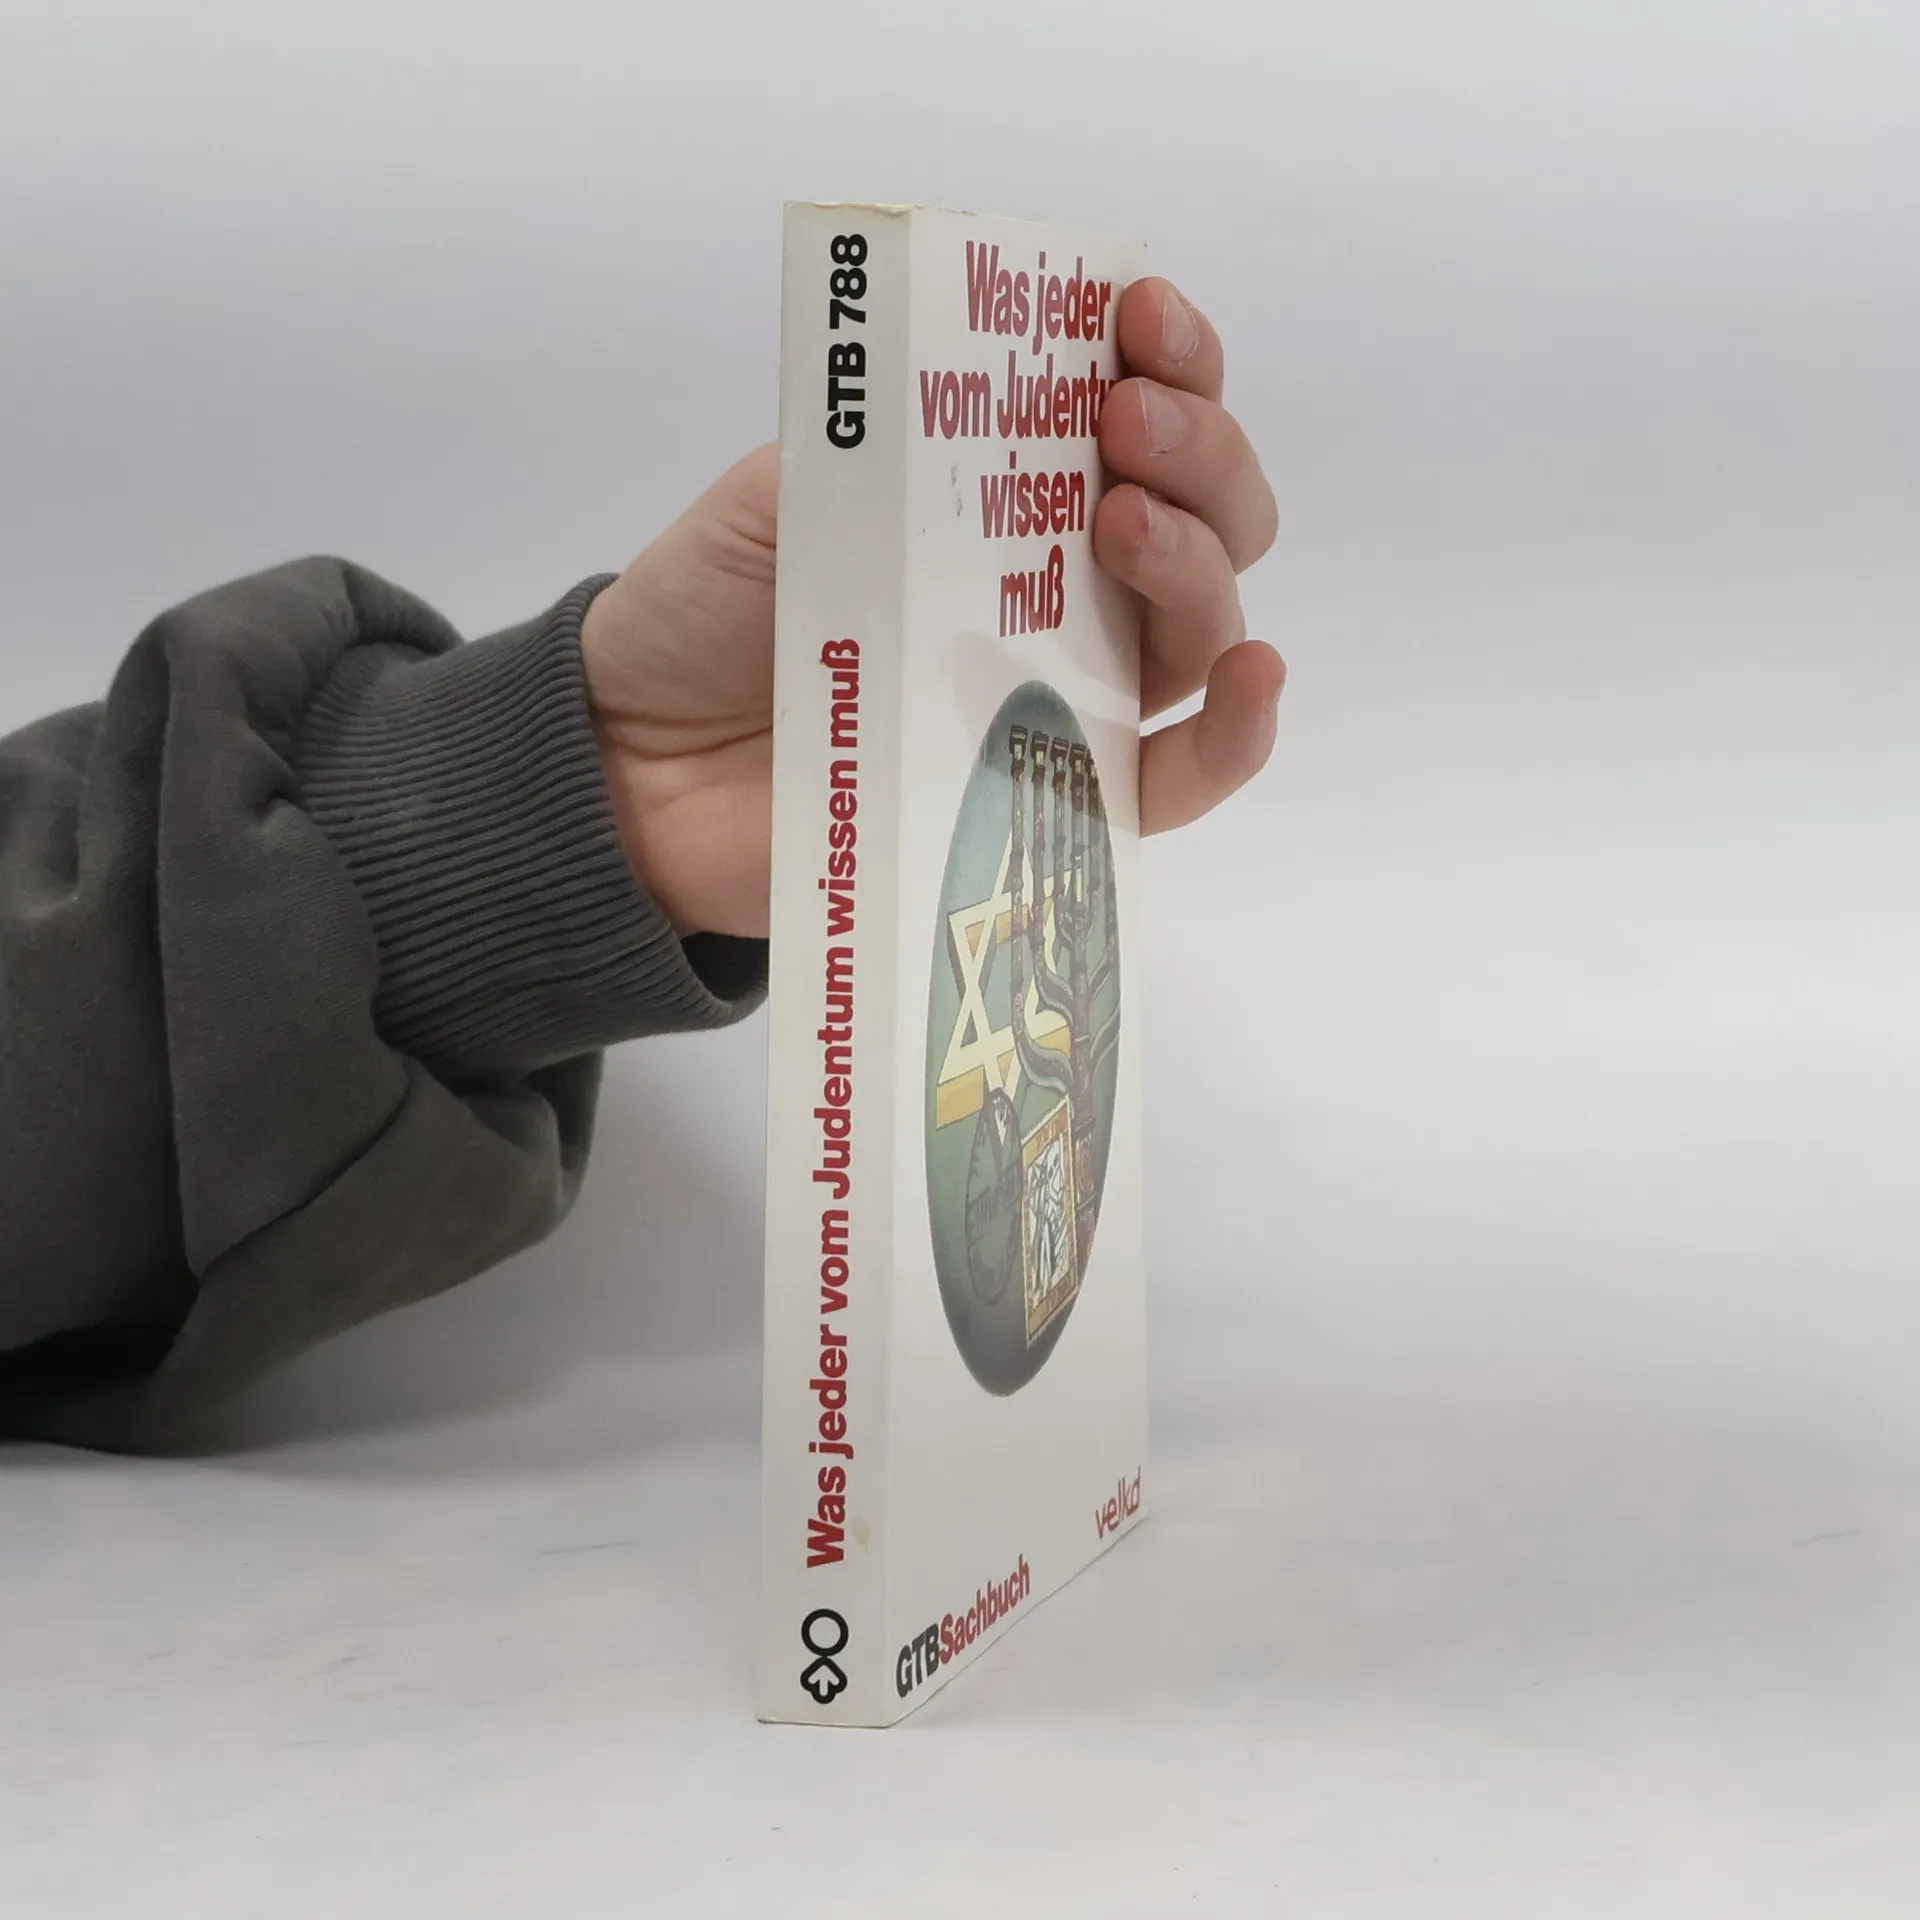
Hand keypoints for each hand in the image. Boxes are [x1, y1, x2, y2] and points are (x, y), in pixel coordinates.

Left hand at [581, 275, 1283, 938]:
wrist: (638, 763)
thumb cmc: (707, 614)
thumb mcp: (779, 489)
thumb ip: (886, 441)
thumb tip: (993, 394)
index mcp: (1011, 495)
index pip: (1141, 413)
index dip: (1170, 355)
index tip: (1140, 315)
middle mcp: (1065, 589)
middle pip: (1210, 516)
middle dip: (1198, 449)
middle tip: (1127, 420)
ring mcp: (1069, 694)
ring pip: (1205, 628)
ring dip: (1201, 560)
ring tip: (1126, 522)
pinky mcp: (1058, 802)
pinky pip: (1179, 778)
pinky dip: (1238, 731)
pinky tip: (1254, 673)